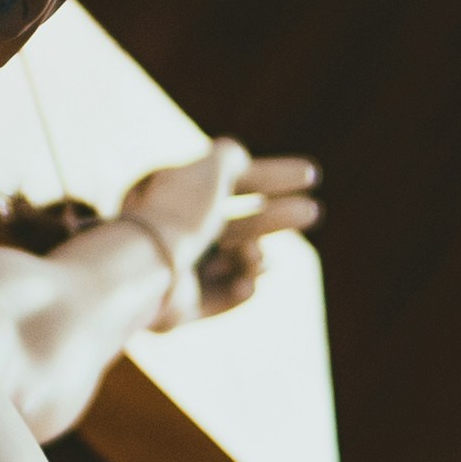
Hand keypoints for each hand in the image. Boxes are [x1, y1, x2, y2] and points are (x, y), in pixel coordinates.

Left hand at [114, 144, 317, 327]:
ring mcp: (182, 271)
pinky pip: (224, 296)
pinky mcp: (184, 306)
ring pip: (236, 261)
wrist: (146, 272)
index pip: (233, 181)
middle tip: (314, 212)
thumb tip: (239, 156)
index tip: (312, 174)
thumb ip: (229, 158)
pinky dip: (238, 289)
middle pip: (239, 222)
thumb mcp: (209, 172)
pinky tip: (247, 285)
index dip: (273, 175)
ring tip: (258, 262)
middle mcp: (178, 232)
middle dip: (276, 217)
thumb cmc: (178, 216)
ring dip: (256, 257)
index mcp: (177, 196)